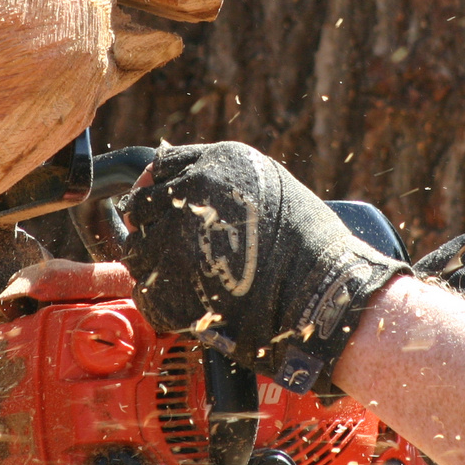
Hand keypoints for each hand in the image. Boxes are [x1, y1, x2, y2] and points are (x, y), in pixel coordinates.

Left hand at [120, 141, 406, 392]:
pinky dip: (160, 299)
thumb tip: (185, 178)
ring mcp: (177, 238)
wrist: (327, 292)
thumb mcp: (271, 185)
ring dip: (154, 263)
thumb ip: (226, 179)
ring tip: (184, 278)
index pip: (160, 167)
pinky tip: (186, 302)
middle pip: (142, 206)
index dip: (161, 189)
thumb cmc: (309, 243)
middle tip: (173, 247)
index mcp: (216, 162)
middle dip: (153, 225)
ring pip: (137, 250)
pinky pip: (146, 291)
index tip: (166, 207)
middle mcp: (191, 192)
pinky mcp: (173, 284)